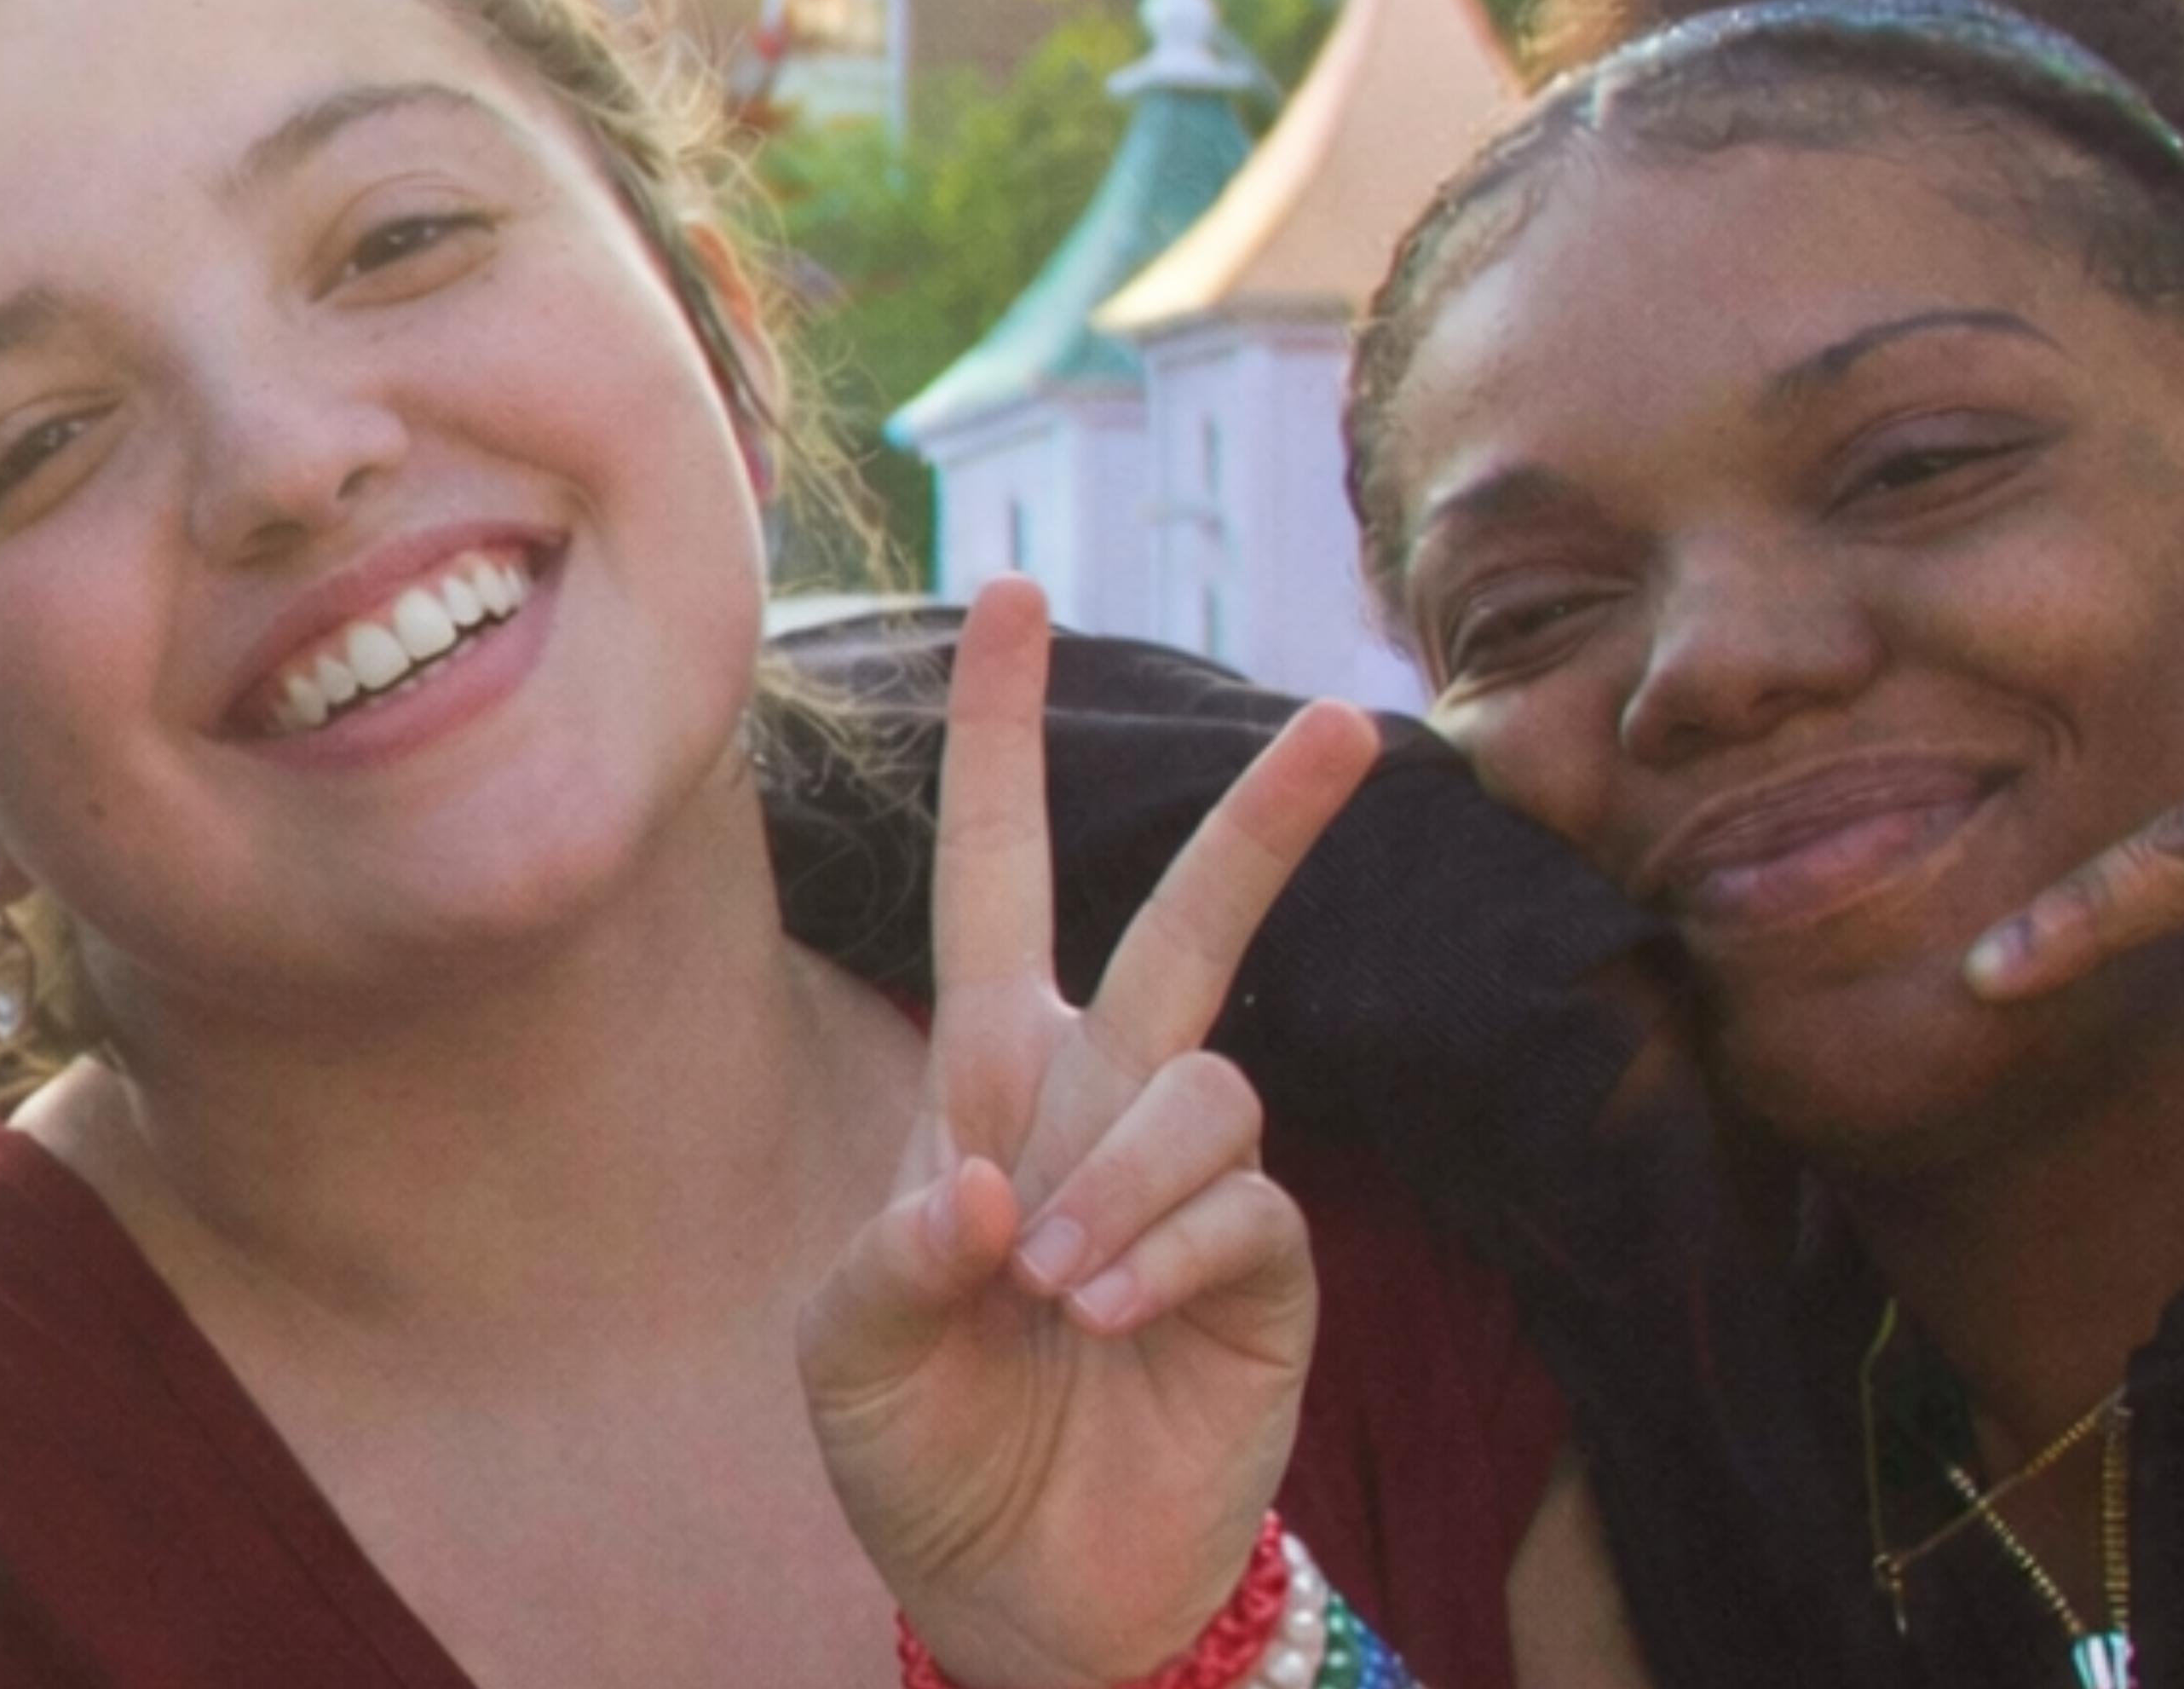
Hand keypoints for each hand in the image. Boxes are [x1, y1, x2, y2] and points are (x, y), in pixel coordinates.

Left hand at [796, 580, 1382, 1685]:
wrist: (1017, 1588)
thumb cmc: (918, 1442)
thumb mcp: (844, 1347)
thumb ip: (892, 1254)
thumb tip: (988, 1183)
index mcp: (987, 1076)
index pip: (1000, 875)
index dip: (1000, 740)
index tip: (1015, 596)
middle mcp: (1102, 1102)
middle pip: (1192, 924)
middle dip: (1265, 821)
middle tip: (1340, 718)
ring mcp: (1191, 1183)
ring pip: (1202, 1088)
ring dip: (1119, 1179)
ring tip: (1051, 1289)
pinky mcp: (1266, 1269)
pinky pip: (1242, 1208)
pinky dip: (1162, 1254)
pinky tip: (1105, 1318)